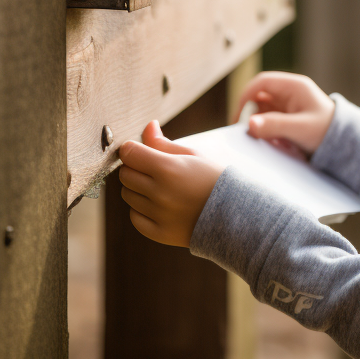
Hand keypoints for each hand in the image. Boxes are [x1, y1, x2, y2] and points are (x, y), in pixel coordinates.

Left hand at [118, 121, 223, 246]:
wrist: (234, 213)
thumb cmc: (213, 178)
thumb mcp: (192, 154)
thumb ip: (163, 143)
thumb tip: (148, 126)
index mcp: (167, 168)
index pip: (129, 153)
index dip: (131, 149)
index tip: (138, 150)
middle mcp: (159, 193)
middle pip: (125, 174)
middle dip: (134, 167)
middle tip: (151, 168)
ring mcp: (158, 215)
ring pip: (128, 195)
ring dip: (137, 188)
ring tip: (158, 187)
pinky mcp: (158, 233)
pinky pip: (134, 217)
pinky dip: (141, 210)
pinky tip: (158, 205)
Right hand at [234, 71, 335, 155]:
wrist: (344, 143)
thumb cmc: (326, 132)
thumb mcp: (300, 129)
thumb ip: (275, 126)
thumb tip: (249, 125)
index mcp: (294, 86)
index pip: (262, 82)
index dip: (246, 96)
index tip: (240, 117)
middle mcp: (290, 92)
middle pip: (260, 95)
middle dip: (250, 111)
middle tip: (245, 131)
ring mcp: (288, 103)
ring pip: (262, 108)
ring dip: (257, 121)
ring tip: (258, 138)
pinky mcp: (288, 116)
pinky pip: (269, 118)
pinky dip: (265, 128)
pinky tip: (268, 141)